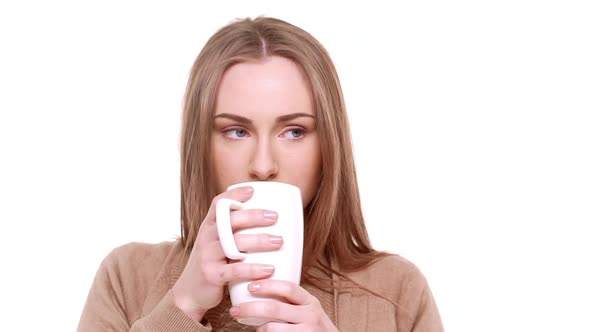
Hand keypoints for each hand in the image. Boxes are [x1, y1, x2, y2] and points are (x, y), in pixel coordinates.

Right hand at [171, 186, 283, 321]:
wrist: (190, 291)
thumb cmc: (212, 262)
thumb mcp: (217, 241)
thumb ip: (233, 229)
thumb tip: (268, 216)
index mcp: (209, 226)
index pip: (218, 204)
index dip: (234, 195)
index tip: (252, 190)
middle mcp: (206, 237)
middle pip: (230, 221)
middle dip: (254, 216)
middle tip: (275, 216)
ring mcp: (207, 256)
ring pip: (234, 243)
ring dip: (259, 241)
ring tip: (279, 241)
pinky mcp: (212, 276)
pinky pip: (234, 270)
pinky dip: (253, 269)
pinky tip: (269, 269)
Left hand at [229, 280, 338, 331]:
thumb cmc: (315, 326)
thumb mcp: (308, 310)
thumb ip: (292, 301)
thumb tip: (261, 287)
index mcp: (310, 302)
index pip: (288, 288)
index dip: (268, 285)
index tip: (250, 286)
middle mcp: (310, 315)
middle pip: (275, 308)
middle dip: (250, 308)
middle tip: (236, 309)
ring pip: (272, 328)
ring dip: (257, 327)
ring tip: (252, 326)